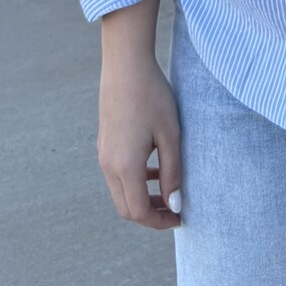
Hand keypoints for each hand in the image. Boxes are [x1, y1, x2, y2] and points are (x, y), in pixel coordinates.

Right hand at [97, 0, 181, 229]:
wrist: (126, 64)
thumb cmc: (152, 96)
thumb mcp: (170, 134)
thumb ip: (173, 173)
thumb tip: (175, 204)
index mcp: (125, 166)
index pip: (139, 211)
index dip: (160, 221)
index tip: (181, 218)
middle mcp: (109, 165)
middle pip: (126, 207)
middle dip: (150, 215)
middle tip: (175, 210)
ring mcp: (103, 154)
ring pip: (121, 192)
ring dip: (143, 198)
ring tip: (168, 192)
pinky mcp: (104, 143)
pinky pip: (117, 174)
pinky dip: (135, 181)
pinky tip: (155, 169)